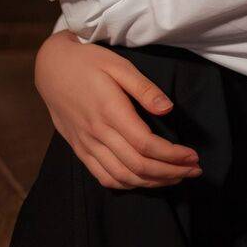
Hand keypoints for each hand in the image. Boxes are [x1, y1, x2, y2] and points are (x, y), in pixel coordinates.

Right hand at [34, 31, 201, 188]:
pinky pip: (104, 177)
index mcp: (111, 111)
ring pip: (123, 176)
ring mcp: (87, 144)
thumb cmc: (89, 62)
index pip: (146, 144)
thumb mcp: (119, 65)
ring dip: (153, 183)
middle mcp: (98, 133)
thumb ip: (144, 88)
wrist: (52, 68)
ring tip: (176, 177)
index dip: (173, 155)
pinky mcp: (80, 149)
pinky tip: (145, 181)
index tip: (193, 156)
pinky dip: (127, 185)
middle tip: (194, 171)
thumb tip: (167, 109)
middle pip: (138, 166)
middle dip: (171, 172)